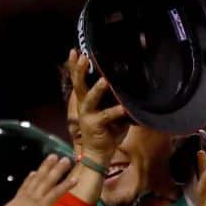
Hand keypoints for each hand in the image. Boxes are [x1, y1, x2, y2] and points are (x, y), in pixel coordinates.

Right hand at [0, 155, 75, 205]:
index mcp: (18, 200)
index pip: (25, 187)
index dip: (30, 179)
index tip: (33, 172)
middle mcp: (28, 195)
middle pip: (38, 178)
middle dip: (46, 167)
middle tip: (53, 156)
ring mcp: (36, 197)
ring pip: (48, 180)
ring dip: (58, 169)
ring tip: (66, 160)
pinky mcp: (44, 203)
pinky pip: (57, 192)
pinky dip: (66, 185)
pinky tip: (75, 179)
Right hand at [67, 49, 127, 165]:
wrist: (98, 154)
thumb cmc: (107, 131)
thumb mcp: (111, 112)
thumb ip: (116, 99)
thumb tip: (130, 86)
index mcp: (86, 100)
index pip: (79, 79)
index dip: (75, 66)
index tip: (75, 51)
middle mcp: (83, 105)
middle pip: (79, 84)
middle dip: (79, 70)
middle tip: (83, 56)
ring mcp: (88, 115)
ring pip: (89, 98)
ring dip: (97, 89)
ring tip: (104, 80)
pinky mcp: (95, 125)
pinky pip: (106, 116)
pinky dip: (115, 111)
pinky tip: (123, 107)